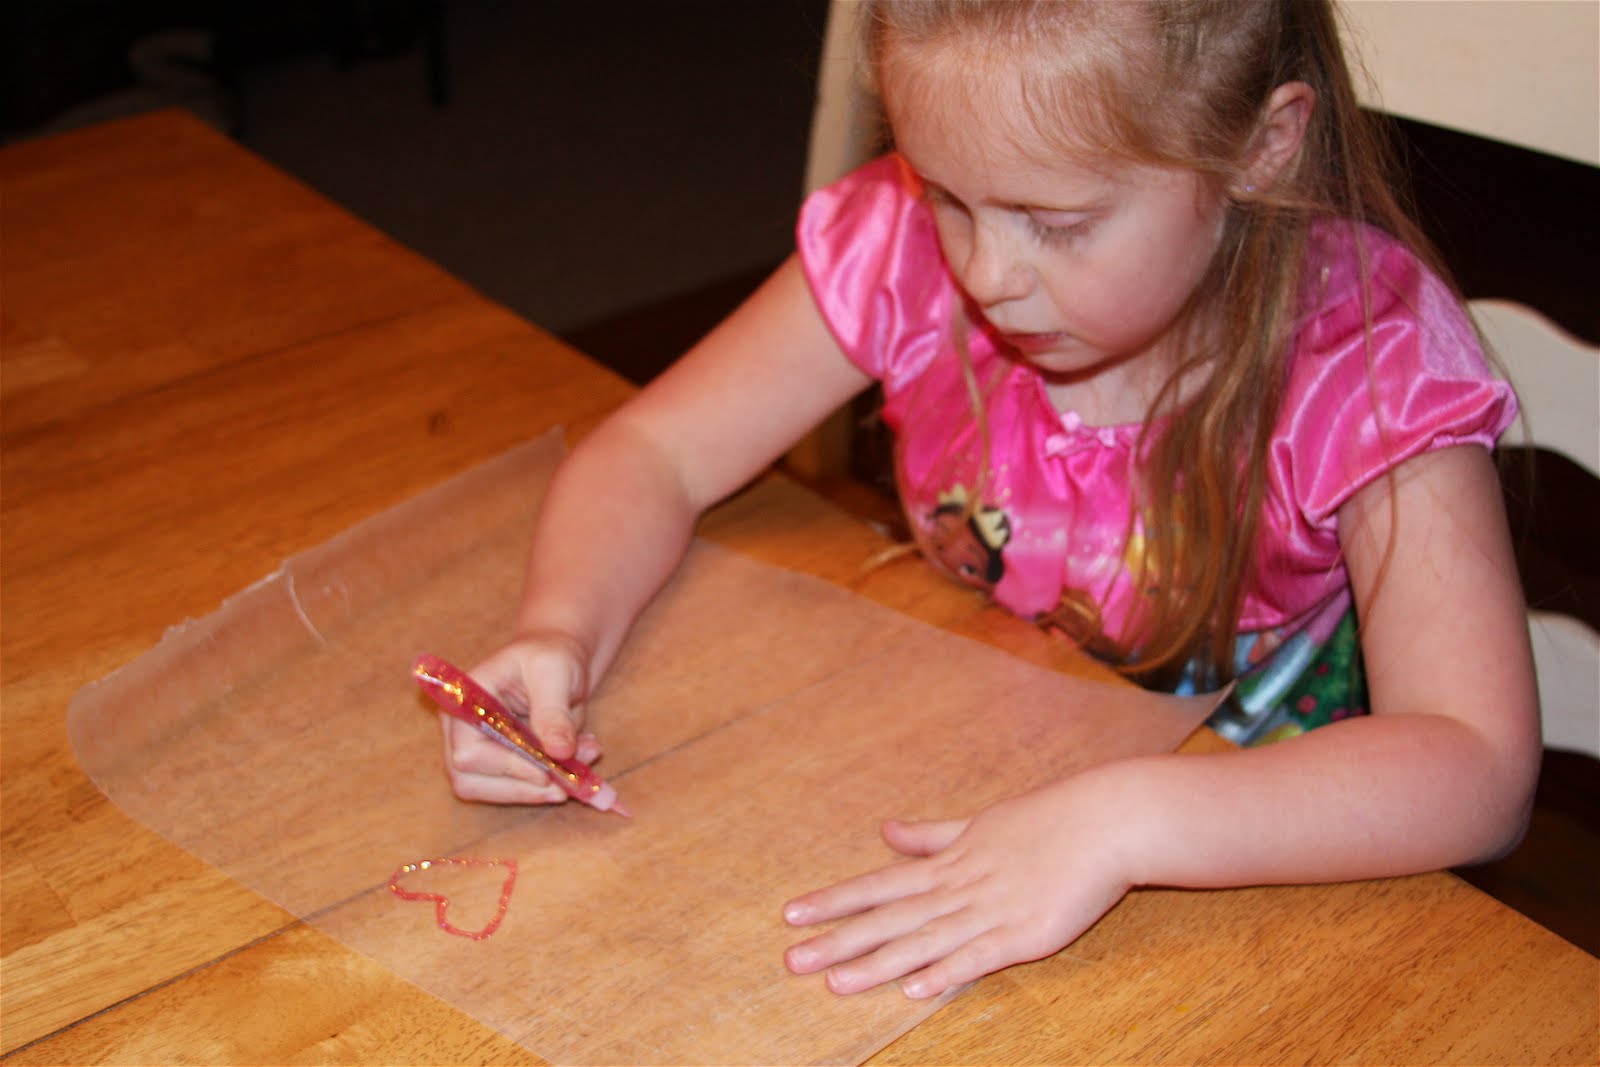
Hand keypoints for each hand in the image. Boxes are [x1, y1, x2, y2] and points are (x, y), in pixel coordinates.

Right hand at [439, 630, 602, 804]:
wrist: (556, 662)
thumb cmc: (549, 657)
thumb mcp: (555, 672)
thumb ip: (554, 711)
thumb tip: (559, 752)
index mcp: (463, 700)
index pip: (469, 751)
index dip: (507, 766)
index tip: (547, 772)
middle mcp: (459, 729)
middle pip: (470, 781)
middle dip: (523, 787)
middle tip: (570, 782)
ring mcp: (474, 750)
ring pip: (489, 793)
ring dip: (535, 792)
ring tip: (578, 772)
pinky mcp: (495, 766)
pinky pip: (512, 790)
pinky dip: (544, 788)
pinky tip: (574, 769)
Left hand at [782, 775, 1133, 997]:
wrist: (1106, 821)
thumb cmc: (1046, 820)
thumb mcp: (978, 824)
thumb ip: (930, 836)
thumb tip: (886, 830)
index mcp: (948, 862)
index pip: (879, 884)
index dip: (835, 900)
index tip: (790, 913)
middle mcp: (960, 887)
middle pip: (889, 918)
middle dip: (839, 940)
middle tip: (791, 960)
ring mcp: (991, 911)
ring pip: (924, 941)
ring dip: (878, 963)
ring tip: (836, 982)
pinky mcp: (1026, 933)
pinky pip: (979, 957)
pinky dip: (947, 972)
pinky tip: (915, 990)